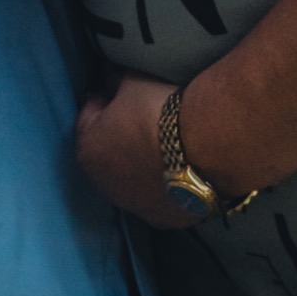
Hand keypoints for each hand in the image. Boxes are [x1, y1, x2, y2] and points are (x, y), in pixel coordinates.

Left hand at [75, 70, 196, 229]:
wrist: (208, 147)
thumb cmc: (161, 110)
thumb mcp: (132, 80)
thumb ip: (114, 79)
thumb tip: (109, 76)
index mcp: (88, 149)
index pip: (90, 114)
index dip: (106, 98)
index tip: (122, 90)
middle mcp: (104, 186)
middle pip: (109, 152)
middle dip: (120, 135)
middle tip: (145, 117)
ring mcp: (135, 207)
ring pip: (133, 179)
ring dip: (141, 163)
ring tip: (167, 143)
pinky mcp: (163, 219)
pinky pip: (158, 196)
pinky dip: (164, 183)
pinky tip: (182, 167)